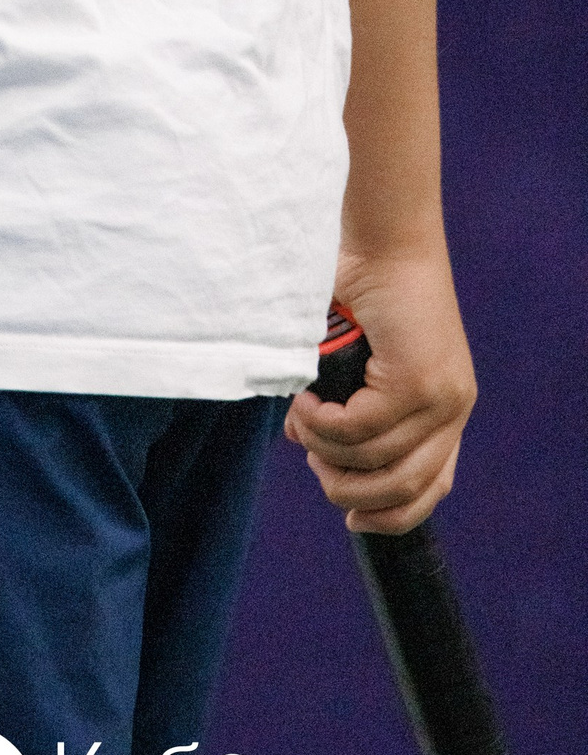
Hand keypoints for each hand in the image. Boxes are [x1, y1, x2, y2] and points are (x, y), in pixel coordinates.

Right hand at [282, 250, 475, 531]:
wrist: (381, 235)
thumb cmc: (360, 288)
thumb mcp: (361, 360)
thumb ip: (349, 405)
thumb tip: (309, 446)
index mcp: (445, 406)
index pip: (433, 487)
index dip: (391, 515)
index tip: (352, 519)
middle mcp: (453, 407)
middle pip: (405, 488)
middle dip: (348, 489)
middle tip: (313, 458)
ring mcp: (441, 397)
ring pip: (376, 460)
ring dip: (326, 450)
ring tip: (300, 421)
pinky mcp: (418, 381)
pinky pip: (360, 429)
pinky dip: (322, 425)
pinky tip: (304, 404)